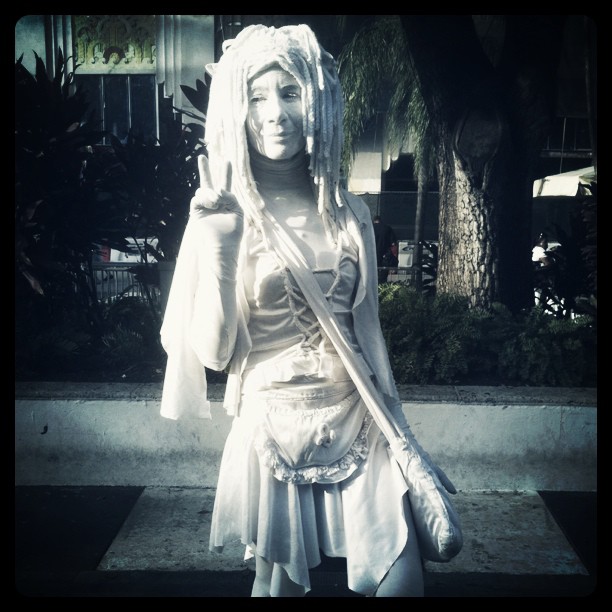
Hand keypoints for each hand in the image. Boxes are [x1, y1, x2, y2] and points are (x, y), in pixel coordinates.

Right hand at [189, 155, 242, 279]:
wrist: (221, 248)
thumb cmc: (232, 235)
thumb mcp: (237, 212)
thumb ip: (230, 197)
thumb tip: (217, 190)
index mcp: (227, 204)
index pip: (226, 185)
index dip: (226, 173)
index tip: (227, 161)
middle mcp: (215, 204)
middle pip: (209, 183)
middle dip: (205, 170)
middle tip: (202, 156)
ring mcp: (204, 208)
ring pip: (204, 190)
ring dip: (211, 193)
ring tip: (217, 202)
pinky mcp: (196, 212)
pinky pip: (197, 198)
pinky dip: (205, 198)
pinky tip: (212, 203)